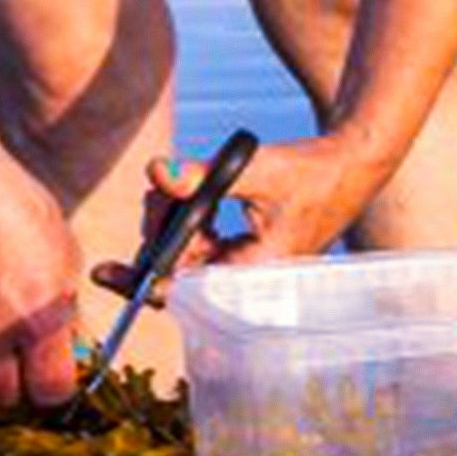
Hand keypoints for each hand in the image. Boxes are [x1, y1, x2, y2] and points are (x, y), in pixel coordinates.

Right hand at [0, 161, 92, 415]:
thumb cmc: (20, 213)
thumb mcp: (66, 259)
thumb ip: (67, 313)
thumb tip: (75, 351)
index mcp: (40, 320)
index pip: (51, 391)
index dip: (55, 389)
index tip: (53, 376)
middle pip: (3, 397)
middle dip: (14, 388)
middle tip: (15, 368)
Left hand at [87, 133, 378, 305]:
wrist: (351, 166)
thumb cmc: (313, 171)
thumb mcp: (256, 170)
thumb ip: (203, 174)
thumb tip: (156, 171)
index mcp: (258, 272)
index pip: (188, 290)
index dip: (143, 282)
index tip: (105, 273)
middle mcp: (251, 279)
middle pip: (180, 273)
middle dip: (159, 234)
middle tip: (158, 192)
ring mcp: (248, 268)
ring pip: (187, 258)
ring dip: (172, 224)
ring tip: (173, 186)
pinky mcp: (246, 254)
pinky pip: (201, 248)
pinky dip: (188, 222)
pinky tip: (187, 195)